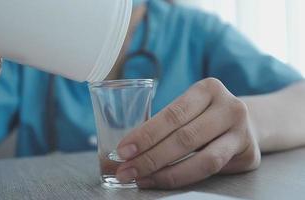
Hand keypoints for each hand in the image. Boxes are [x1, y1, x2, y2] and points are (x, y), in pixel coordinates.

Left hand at [116, 78, 260, 188]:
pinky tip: (162, 180)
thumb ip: (164, 125)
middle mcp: (229, 107)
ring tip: (140, 179)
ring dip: (166, 173)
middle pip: (185, 137)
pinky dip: (183, 177)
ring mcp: (242, 131)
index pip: (172, 114)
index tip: (123, 150)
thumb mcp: (189, 108)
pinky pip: (212, 170)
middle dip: (150, 157)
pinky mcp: (249, 154)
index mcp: (208, 88)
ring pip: (202, 159)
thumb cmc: (204, 115)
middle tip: (126, 171)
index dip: (146, 134)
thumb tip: (126, 151)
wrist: (246, 122)